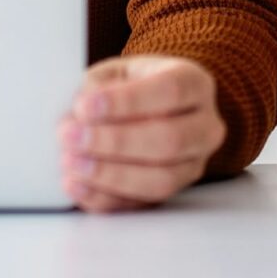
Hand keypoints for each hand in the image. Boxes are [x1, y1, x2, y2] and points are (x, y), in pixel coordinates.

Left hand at [58, 55, 225, 212]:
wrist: (147, 110)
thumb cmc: (131, 87)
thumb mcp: (116, 72)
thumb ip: (99, 87)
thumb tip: (80, 117)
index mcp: (195, 84)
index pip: (171, 91)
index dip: (126, 102)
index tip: (84, 106)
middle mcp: (205, 127)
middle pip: (170, 140)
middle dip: (114, 142)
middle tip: (70, 136)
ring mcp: (194, 165)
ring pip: (161, 180)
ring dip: (109, 174)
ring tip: (70, 162)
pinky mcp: (174, 194)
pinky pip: (142, 205)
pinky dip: (104, 197)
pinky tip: (76, 184)